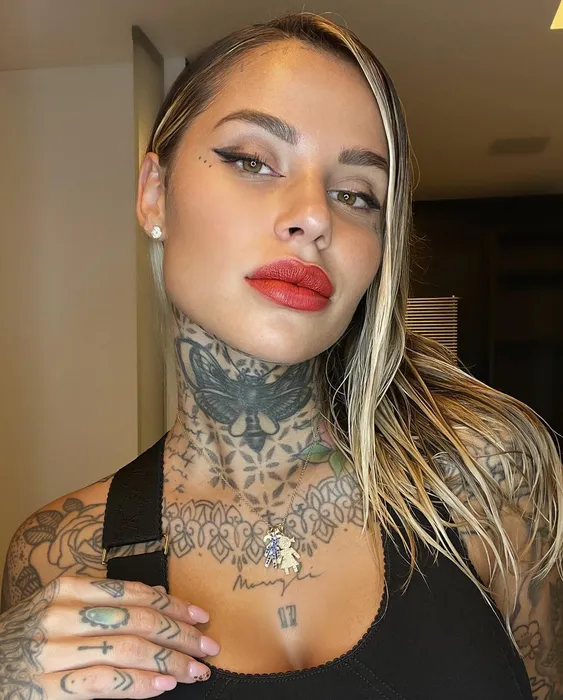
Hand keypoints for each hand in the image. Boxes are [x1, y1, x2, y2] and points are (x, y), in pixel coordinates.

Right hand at [0, 575, 220, 697]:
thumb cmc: (27, 638)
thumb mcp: (58, 608)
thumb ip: (102, 602)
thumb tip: (157, 598)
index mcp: (67, 588)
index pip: (133, 593)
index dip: (173, 604)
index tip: (201, 615)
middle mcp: (61, 613)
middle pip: (138, 619)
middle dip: (181, 633)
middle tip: (210, 645)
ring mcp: (53, 651)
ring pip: (128, 649)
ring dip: (171, 661)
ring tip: (197, 670)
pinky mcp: (48, 688)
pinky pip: (106, 682)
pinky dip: (140, 683)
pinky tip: (164, 685)